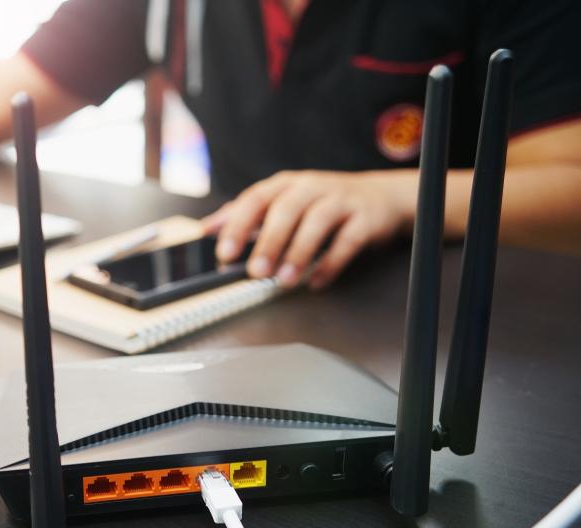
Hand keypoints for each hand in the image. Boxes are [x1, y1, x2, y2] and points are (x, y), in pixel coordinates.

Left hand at [204, 170, 413, 288]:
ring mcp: (340, 200)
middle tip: (255, 272)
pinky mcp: (365, 218)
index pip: (256, 199)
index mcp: (285, 184)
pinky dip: (331, 263)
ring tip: (285, 280)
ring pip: (317, 222)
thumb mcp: (282, 202)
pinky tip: (317, 282)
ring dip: (299, 254)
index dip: (238, 225)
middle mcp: (311, 188)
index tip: (224, 252)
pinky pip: (348, 240)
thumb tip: (206, 229)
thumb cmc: (321, 204)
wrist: (381, 198)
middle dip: (269, 242)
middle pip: (286, 210)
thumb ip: (245, 215)